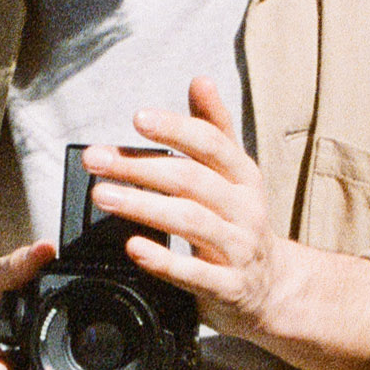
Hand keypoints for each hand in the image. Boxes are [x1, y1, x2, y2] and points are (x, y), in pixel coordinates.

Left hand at [81, 75, 369, 369]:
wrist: (273, 288)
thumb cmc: (241, 222)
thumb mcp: (235, 175)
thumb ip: (215, 129)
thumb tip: (200, 81)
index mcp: (243, 176)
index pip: (211, 143)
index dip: (176, 128)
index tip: (138, 119)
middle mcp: (244, 208)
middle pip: (191, 180)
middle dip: (140, 167)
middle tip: (96, 160)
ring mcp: (238, 248)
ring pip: (191, 221)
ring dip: (144, 206)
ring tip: (103, 196)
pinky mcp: (228, 286)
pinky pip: (195, 273)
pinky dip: (163, 260)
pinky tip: (134, 248)